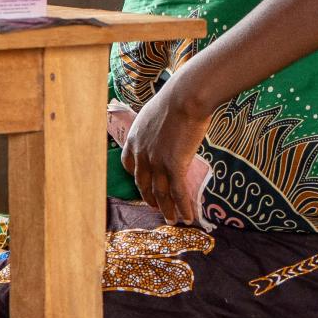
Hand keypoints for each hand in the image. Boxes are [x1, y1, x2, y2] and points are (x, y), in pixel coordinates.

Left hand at [118, 73, 215, 228]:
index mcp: (134, 139)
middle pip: (143, 183)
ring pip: (160, 192)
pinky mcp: (174, 165)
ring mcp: (157, 161)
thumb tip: (166, 129)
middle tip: (157, 207)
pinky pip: (178, 192)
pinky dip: (183, 207)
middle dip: (150, 198)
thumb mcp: (155, 113)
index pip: (129, 165)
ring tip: (173, 220)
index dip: (137, 178)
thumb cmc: (175, 98)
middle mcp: (142, 154)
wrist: (185, 97)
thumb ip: (156, 127)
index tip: (144, 185)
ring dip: (167, 209)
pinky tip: (188, 217)